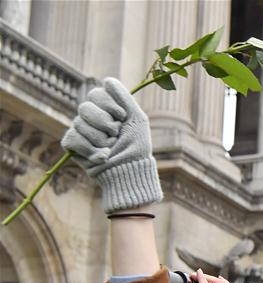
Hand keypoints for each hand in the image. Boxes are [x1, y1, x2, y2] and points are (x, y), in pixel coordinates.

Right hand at [61, 77, 161, 212]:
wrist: (131, 170)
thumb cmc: (137, 145)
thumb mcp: (137, 119)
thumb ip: (124, 98)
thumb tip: (107, 80)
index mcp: (105, 109)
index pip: (96, 94)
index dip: (110, 106)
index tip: (122, 118)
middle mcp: (91, 117)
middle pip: (85, 107)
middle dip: (105, 123)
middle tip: (116, 135)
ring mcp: (80, 130)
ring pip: (79, 124)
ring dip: (100, 139)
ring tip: (111, 148)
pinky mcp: (72, 146)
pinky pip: (72, 139)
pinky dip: (89, 150)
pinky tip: (102, 157)